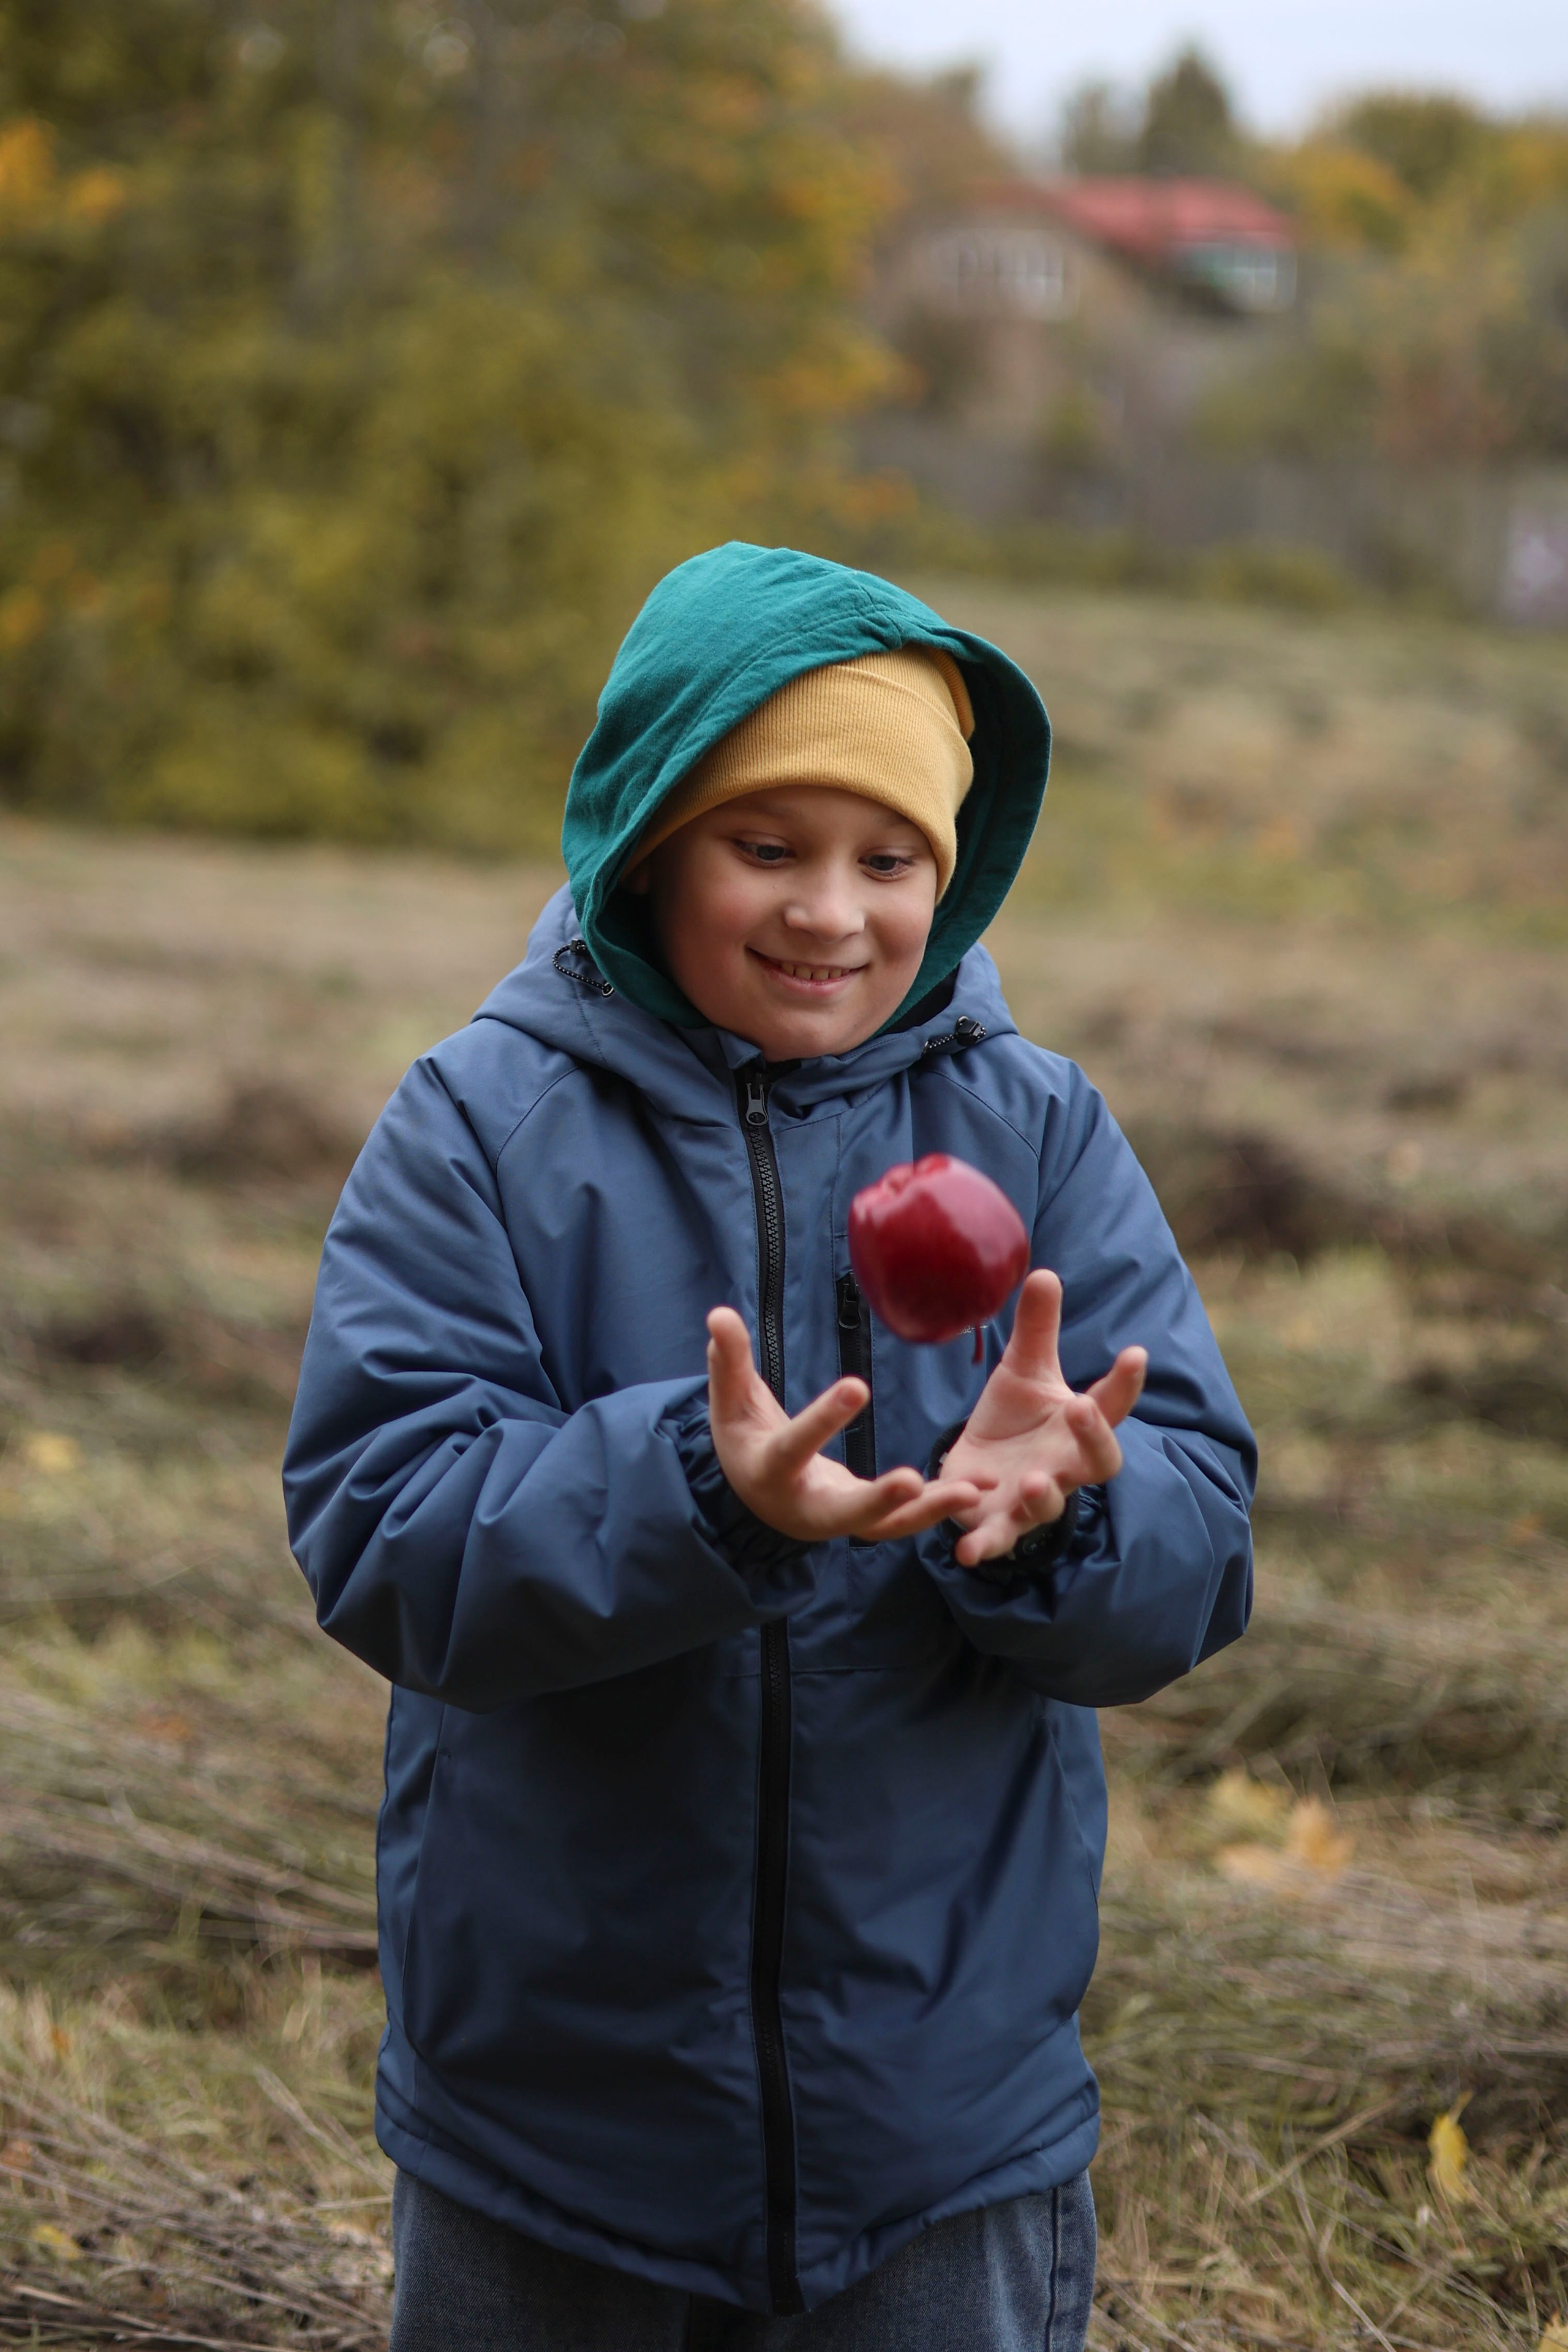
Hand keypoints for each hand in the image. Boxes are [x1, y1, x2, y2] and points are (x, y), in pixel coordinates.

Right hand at [706, 1307, 980, 1544]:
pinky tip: (978, 1490)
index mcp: (771, 1472)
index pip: (796, 1445)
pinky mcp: (866, 1523)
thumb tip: (719, 1313)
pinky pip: (903, 1521)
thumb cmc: (744, 1439)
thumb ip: (729, 1361)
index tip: (858, 1386)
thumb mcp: (731, 1403)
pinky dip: (938, 1508)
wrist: (756, 1496)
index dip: (823, 1419)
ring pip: (888, 1527)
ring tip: (975, 1490)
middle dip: (881, 1500)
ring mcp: (840, 1521)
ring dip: (931, 1511)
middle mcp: (807, 1508)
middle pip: (847, 1512)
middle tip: (914, 1480)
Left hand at [942, 1270, 1145, 1567]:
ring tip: (1036, 1481)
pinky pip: (995, 1539)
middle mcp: (1065, 1466)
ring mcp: (1034, 1499)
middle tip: (1085, 1411)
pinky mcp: (996, 1523)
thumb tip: (1043, 1271)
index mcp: (1077, 1426)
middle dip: (1095, 1439)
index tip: (1135, 1352)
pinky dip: (983, 1546)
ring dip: (1044, 1497)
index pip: (1111, 1404)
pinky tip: (965, 1552)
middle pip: (1097, 1462)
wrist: (981, 1469)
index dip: (1124, 1382)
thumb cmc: (1015, 1417)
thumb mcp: (1024, 1368)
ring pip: (1049, 1506)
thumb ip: (1036, 1328)